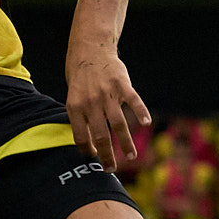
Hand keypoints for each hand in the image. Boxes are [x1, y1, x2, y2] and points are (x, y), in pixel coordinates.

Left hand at [67, 49, 149, 172]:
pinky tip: (145, 123)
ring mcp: (107, 94)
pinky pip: (133, 101)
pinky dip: (141, 111)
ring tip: (131, 156)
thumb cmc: (81, 78)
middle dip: (106, 156)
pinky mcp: (122, 85)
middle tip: (111, 169)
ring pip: (118, 124)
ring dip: (125, 143)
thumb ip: (80, 118)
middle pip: (100, 135)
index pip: (80, 136)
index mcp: (75, 107)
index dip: (87, 150)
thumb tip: (90, 143)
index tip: (94, 157)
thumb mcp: (73, 97)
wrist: (90, 49)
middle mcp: (91, 102)